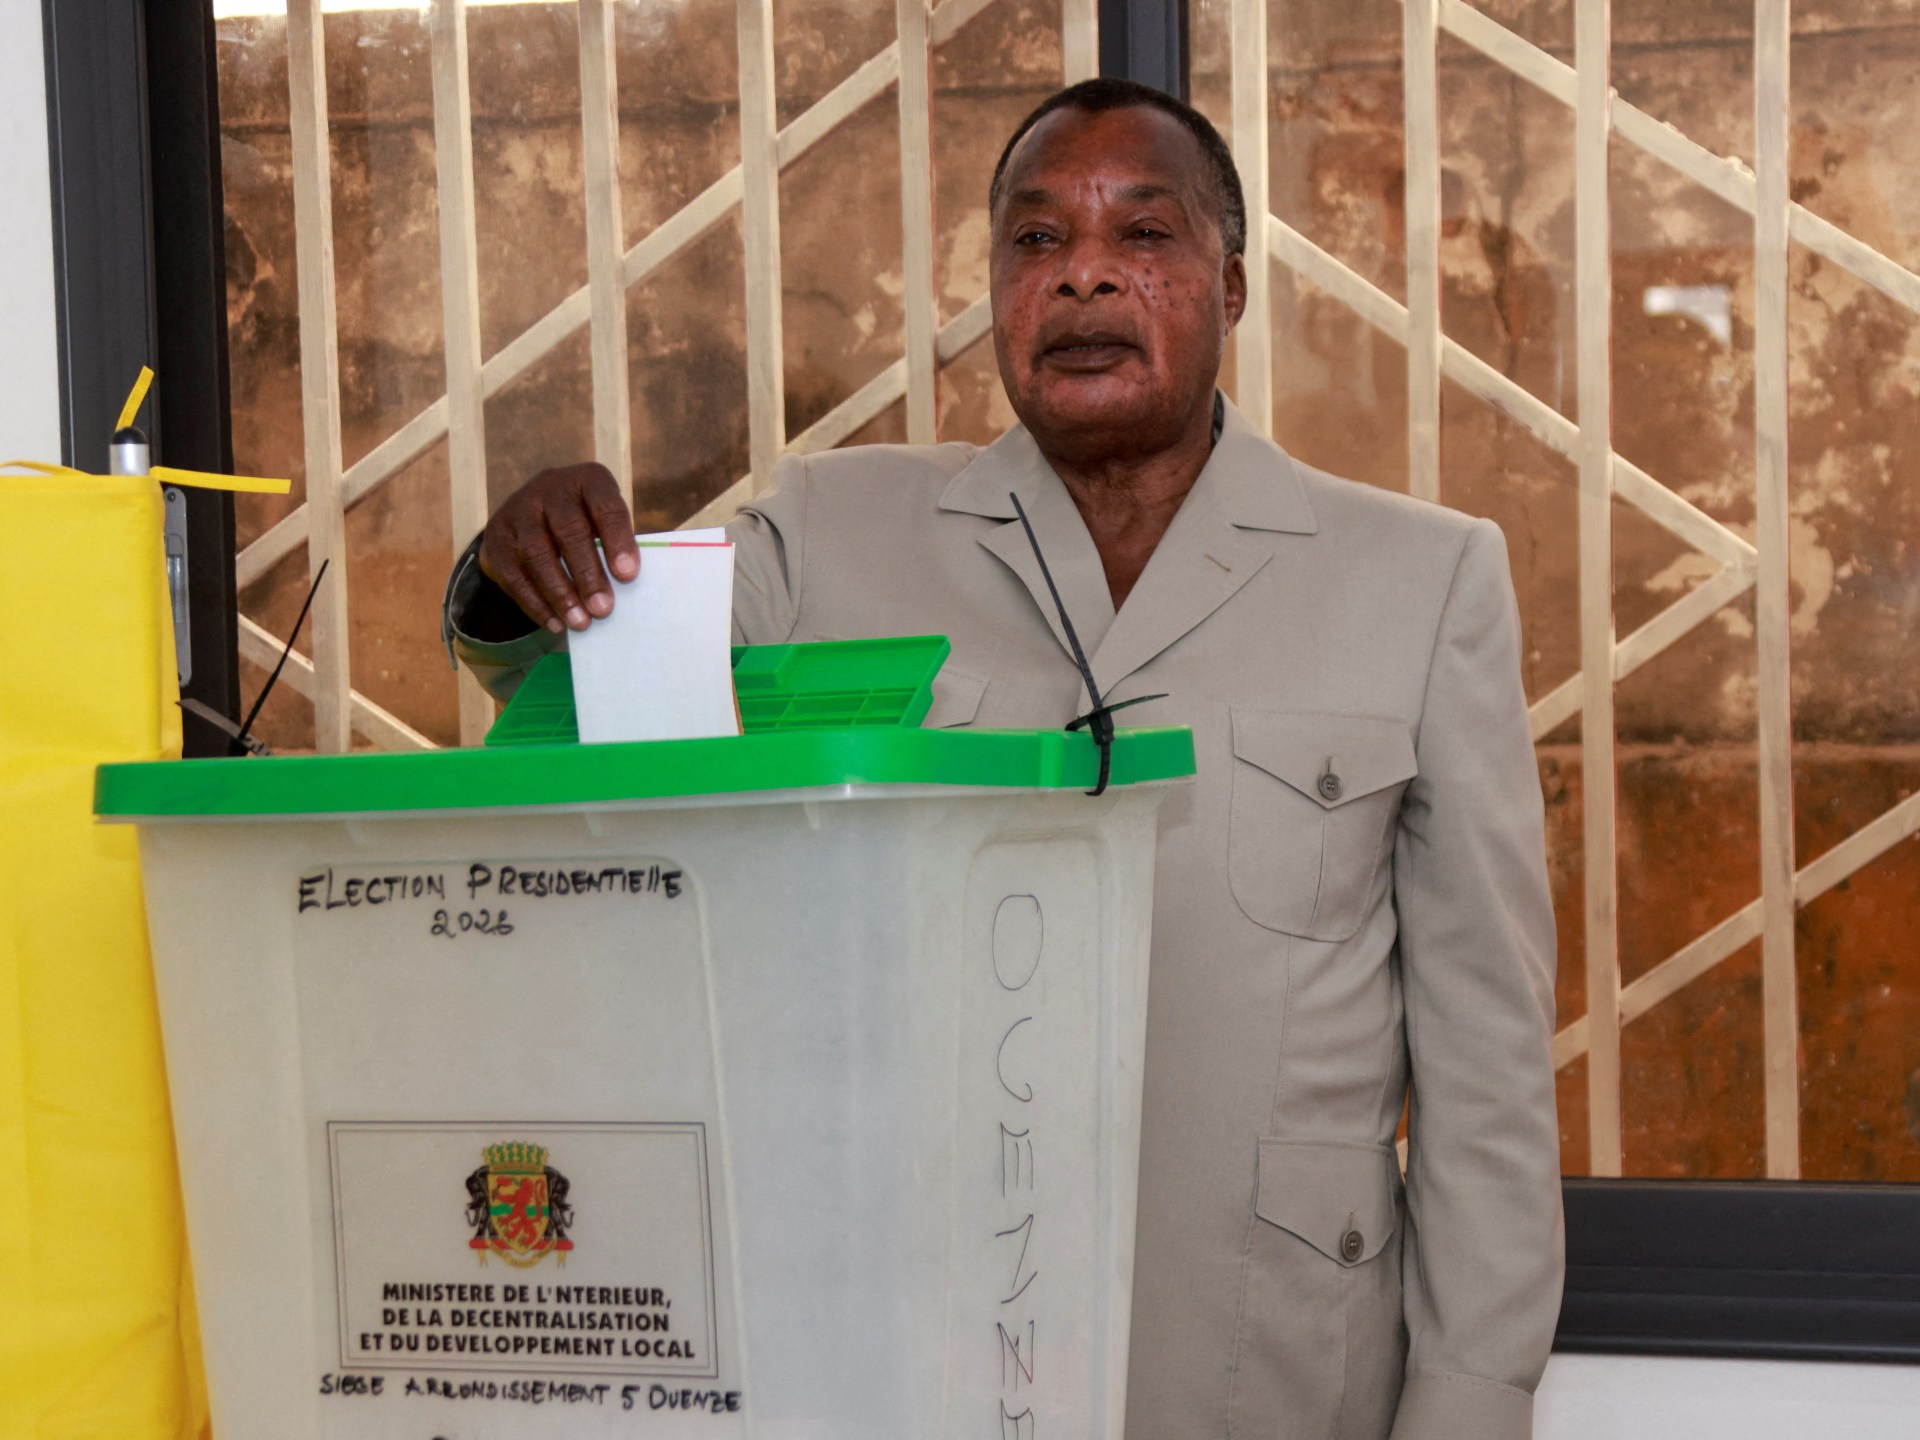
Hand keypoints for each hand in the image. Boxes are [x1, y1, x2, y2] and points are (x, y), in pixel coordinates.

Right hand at [477, 462, 639, 632]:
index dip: (618, 540)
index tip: (628, 575)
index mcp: (588, 480)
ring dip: (560, 593)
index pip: (605, 505)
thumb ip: (615, 547)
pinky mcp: (496, 536)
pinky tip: (554, 623)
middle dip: (587, 574)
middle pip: (569, 530)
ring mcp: (518, 509)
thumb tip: (625, 588)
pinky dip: (535, 602)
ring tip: (580, 622)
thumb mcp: (604, 523)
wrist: (533, 516)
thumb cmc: (586, 525)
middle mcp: (550, 486)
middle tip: (603, 610)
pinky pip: (513, 573)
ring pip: (536, 553)